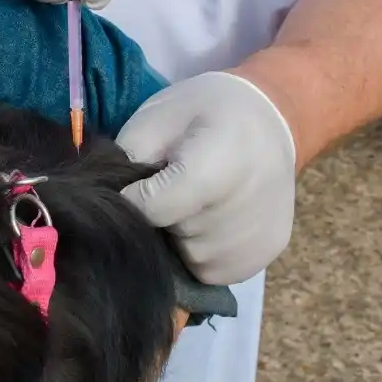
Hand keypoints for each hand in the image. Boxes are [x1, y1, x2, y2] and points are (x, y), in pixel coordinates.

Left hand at [115, 71, 296, 285]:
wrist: (271, 116)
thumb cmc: (205, 110)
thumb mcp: (157, 117)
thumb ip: (129, 160)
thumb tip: (110, 202)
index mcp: (216, 167)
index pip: (153, 210)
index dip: (134, 198)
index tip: (137, 184)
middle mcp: (244, 208)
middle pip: (174, 235)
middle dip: (162, 217)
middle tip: (175, 184)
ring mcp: (260, 235)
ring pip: (192, 258)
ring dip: (183, 238)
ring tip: (196, 200)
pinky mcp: (269, 251)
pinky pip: (216, 270)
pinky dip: (205, 252)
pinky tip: (212, 220)